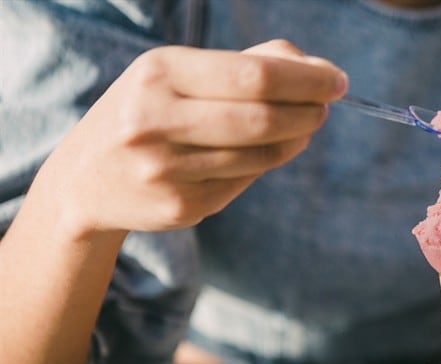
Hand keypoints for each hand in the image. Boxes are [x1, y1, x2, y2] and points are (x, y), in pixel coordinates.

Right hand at [36, 39, 346, 236]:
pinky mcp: (179, 206)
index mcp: (159, 73)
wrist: (87, 178)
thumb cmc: (152, 112)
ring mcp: (166, 169)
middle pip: (262, 118)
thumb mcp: (181, 74)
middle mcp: (156, 120)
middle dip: (308, 112)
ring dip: (295, 140)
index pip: (254, 75)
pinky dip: (265, 165)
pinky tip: (261, 154)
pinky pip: (245, 182)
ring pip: (260, 155)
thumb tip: (316, 68)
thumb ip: (248, 64)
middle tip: (325, 108)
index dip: (306, 80)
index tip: (337, 80)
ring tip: (302, 128)